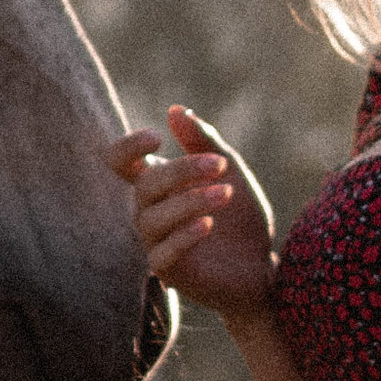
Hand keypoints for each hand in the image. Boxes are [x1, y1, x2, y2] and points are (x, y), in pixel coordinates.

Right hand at [106, 106, 277, 319]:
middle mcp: (149, 211)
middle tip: (220, 164)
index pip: (120, 163)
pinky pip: (162, 253)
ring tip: (226, 193)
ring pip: (154, 217)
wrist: (259, 266)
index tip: (157, 137)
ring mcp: (155, 242)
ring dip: (190, 201)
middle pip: (147, 185)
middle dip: (183, 170)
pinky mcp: (168, 271)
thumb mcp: (228, 171)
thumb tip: (176, 109)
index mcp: (158, 184)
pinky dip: (183, 237)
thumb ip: (202, 141)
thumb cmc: (239, 217)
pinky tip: (207, 225)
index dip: (128, 148)